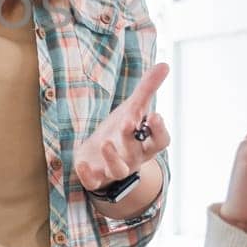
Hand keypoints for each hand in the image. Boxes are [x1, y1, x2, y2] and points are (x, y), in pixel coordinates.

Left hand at [74, 62, 170, 195]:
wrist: (99, 152)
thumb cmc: (121, 130)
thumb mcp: (133, 108)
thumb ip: (147, 89)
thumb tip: (164, 64)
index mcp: (145, 143)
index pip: (160, 142)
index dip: (159, 130)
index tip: (155, 115)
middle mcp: (132, 158)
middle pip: (137, 153)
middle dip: (131, 138)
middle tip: (127, 121)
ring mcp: (113, 169)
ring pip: (118, 170)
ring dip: (112, 157)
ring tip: (105, 142)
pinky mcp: (95, 176)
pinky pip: (93, 181)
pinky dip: (87, 175)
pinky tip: (81, 164)